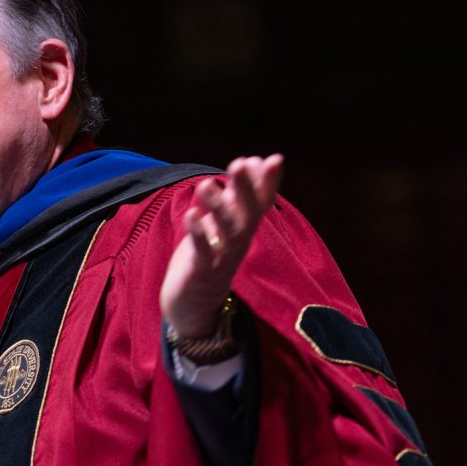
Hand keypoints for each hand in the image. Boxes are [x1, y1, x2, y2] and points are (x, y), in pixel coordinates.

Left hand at [159, 154, 284, 337]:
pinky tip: (191, 215)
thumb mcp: (224, 222)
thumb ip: (236, 194)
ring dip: (218, 208)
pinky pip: (203, 252)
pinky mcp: (202, 272)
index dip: (268, 183)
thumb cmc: (209, 257)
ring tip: (205, 185)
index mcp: (243, 228)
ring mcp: (222, 258)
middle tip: (240, 163)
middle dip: (245, 188)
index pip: (260, 202)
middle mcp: (238, 242)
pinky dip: (198, 234)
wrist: (194, 306)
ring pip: (226, 232)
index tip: (275, 159)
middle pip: (246, 214)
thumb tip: (253, 160)